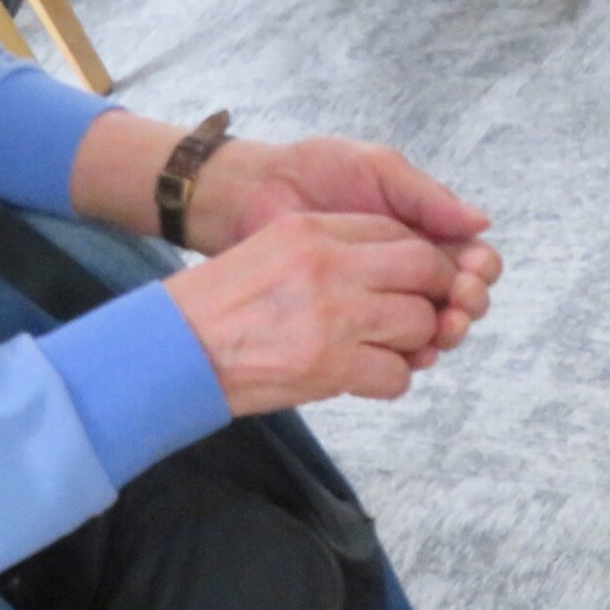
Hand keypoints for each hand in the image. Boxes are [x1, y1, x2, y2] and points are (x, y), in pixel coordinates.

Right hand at [164, 214, 472, 413]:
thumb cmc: (217, 303)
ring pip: (419, 324)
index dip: (419, 256)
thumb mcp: (271, 248)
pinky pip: (396, 374)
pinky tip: (365, 376)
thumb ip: (328, 247)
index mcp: (312, 230)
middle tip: (425, 313)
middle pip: (423, 270)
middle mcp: (329, 266)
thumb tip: (389, 267)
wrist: (173, 350)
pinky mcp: (330, 366)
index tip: (418, 279)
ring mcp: (333, 317)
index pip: (396, 231)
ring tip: (384, 348)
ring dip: (412, 342)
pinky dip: (389, 379)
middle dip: (435, 293)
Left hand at [188, 137, 499, 357]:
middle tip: (459, 300)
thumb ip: (427, 197)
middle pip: (461, 300)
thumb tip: (482, 222)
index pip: (470, 260)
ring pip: (434, 328)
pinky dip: (411, 354)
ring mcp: (381, 300)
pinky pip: (392, 348)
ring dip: (448, 331)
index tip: (473, 268)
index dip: (480, 268)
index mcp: (423, 233)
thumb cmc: (316, 171)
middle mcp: (409, 271)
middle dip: (469, 303)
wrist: (257, 193)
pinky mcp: (352, 324)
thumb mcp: (378, 171)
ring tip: (443, 327)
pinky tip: (415, 351)